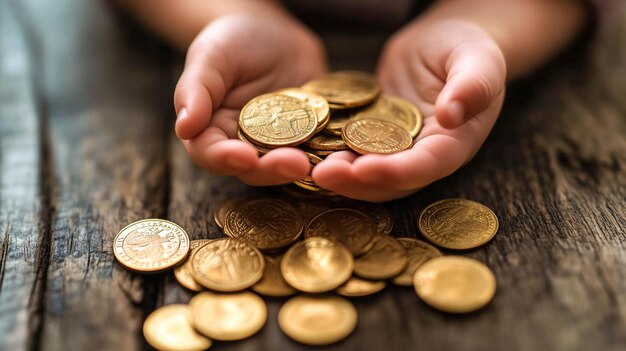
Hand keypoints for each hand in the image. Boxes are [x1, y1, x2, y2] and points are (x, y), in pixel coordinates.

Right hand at [175, 12, 326, 184]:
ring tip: (325, 165)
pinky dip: (334, 155)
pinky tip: (349, 153)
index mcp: (213, 132)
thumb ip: (196, 90)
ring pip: (290, 166)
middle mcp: (245, 147)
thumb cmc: (232, 42)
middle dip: (274, 169)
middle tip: (295, 163)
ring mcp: (280, 147)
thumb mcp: (210, 56)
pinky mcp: (311, 139)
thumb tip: (184, 126)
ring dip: (308, 168)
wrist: (272, 34)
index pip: (211, 154)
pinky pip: (321, 151)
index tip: (242, 156)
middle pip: (255, 169)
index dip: (224, 159)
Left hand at [312, 19, 505, 201]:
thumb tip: (453, 114)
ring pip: (369, 174)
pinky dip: (332, 155)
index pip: (426, 166)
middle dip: (356, 182)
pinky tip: (306, 149)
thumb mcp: (477, 58)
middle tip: (321, 174)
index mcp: (455, 143)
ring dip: (340, 175)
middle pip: (391, 182)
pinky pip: (353, 153)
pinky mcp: (375, 138)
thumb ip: (473, 84)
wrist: (444, 43)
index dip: (395, 172)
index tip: (362, 169)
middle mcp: (425, 155)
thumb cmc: (466, 47)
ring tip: (308, 166)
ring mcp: (398, 149)